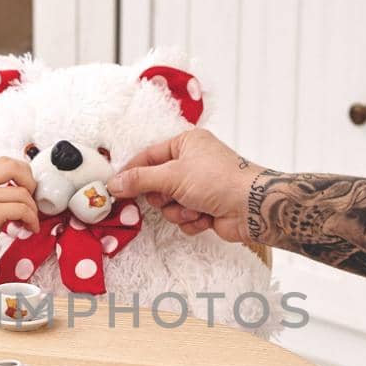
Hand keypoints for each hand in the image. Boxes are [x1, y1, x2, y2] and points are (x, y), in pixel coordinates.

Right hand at [0, 156, 39, 270]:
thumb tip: (21, 194)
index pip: (4, 162)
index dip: (21, 173)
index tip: (26, 190)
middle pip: (14, 166)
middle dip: (31, 182)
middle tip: (31, 201)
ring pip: (23, 193)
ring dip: (32, 209)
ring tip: (29, 222)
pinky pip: (22, 210)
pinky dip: (31, 219)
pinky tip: (29, 228)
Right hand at [106, 129, 266, 243]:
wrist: (252, 207)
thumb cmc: (218, 180)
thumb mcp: (173, 175)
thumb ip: (140, 180)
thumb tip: (114, 183)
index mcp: (185, 144)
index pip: (148, 157)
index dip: (132, 173)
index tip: (116, 187)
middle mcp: (192, 163)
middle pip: (156, 184)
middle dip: (164, 196)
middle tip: (172, 196)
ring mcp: (199, 187)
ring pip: (168, 205)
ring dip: (179, 211)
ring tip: (195, 207)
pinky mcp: (205, 208)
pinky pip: (183, 218)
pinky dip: (192, 220)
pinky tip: (206, 216)